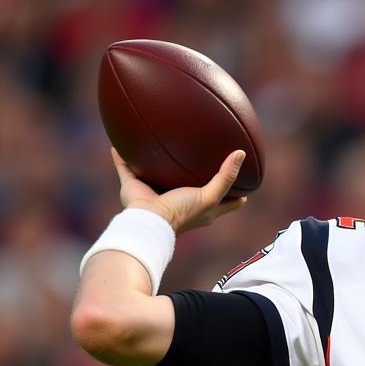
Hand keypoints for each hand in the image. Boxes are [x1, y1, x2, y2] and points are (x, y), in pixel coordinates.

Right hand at [112, 147, 248, 234]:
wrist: (150, 222)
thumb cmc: (183, 213)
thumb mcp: (210, 196)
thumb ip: (226, 176)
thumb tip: (241, 153)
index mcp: (201, 208)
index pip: (224, 201)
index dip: (236, 193)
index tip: (246, 181)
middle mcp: (180, 201)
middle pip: (192, 186)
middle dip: (197, 174)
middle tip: (206, 155)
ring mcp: (156, 193)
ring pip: (157, 175)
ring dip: (157, 163)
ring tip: (161, 144)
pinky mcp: (135, 187)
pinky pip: (125, 168)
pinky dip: (120, 158)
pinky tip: (118, 144)